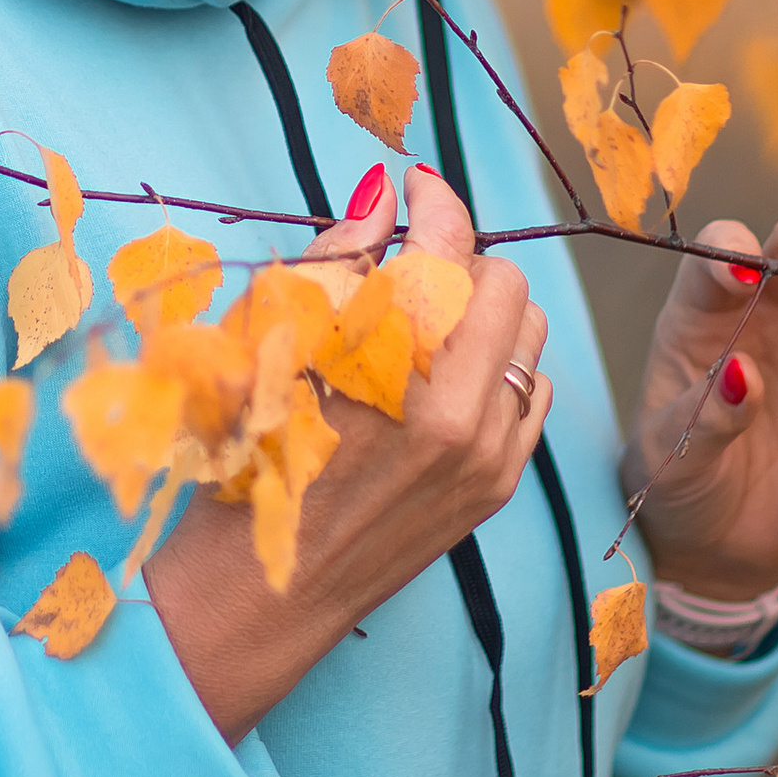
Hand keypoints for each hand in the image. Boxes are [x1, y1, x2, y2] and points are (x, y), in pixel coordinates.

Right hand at [145, 165, 551, 745]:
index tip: (417, 186)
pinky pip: (535, 392)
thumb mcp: (267, 346)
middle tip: (409, 266)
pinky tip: (443, 380)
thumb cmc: (242, 460)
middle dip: (459, 261)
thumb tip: (382, 196)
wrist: (262, 590)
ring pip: (529, 334)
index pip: (446, 248)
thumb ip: (335, 262)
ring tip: (424, 325)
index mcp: (391, 370)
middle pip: (503, 283)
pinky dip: (498, 368)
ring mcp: (488, 455)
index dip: (434, 201)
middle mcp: (458, 413)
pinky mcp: (499, 486)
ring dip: (484, 312)